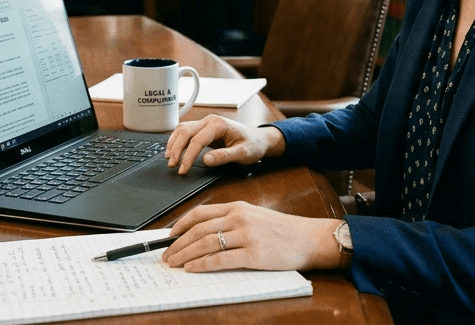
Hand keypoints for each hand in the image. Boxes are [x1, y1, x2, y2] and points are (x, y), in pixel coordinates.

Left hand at [160, 202, 344, 271]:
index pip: (200, 213)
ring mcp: (246, 236)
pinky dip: (202, 264)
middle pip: (198, 230)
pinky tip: (192, 268)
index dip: (180, 225)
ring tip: (174, 263)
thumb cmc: (282, 230)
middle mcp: (239, 218)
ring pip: (205, 244)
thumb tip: (203, 233)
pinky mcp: (253, 255)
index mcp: (237, 207)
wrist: (308, 238)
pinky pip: (220, 260)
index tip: (169, 236)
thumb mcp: (254, 216)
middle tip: (166, 254)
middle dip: (177, 243)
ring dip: (185, 254)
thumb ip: (231, 220)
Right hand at [165, 114, 283, 174]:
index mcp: (219, 124)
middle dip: (176, 149)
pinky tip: (173, 150)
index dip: (188, 156)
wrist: (259, 139)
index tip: (183, 170)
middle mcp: (210, 121)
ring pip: (183, 129)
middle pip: (185, 132)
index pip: (197, 140)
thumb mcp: (243, 153)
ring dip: (174, 143)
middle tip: (172, 166)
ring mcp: (206, 123)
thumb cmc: (253, 145)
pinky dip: (177, 140)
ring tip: (169, 159)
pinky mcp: (204, 128)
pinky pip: (186, 131)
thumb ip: (224, 156)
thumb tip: (206, 160)